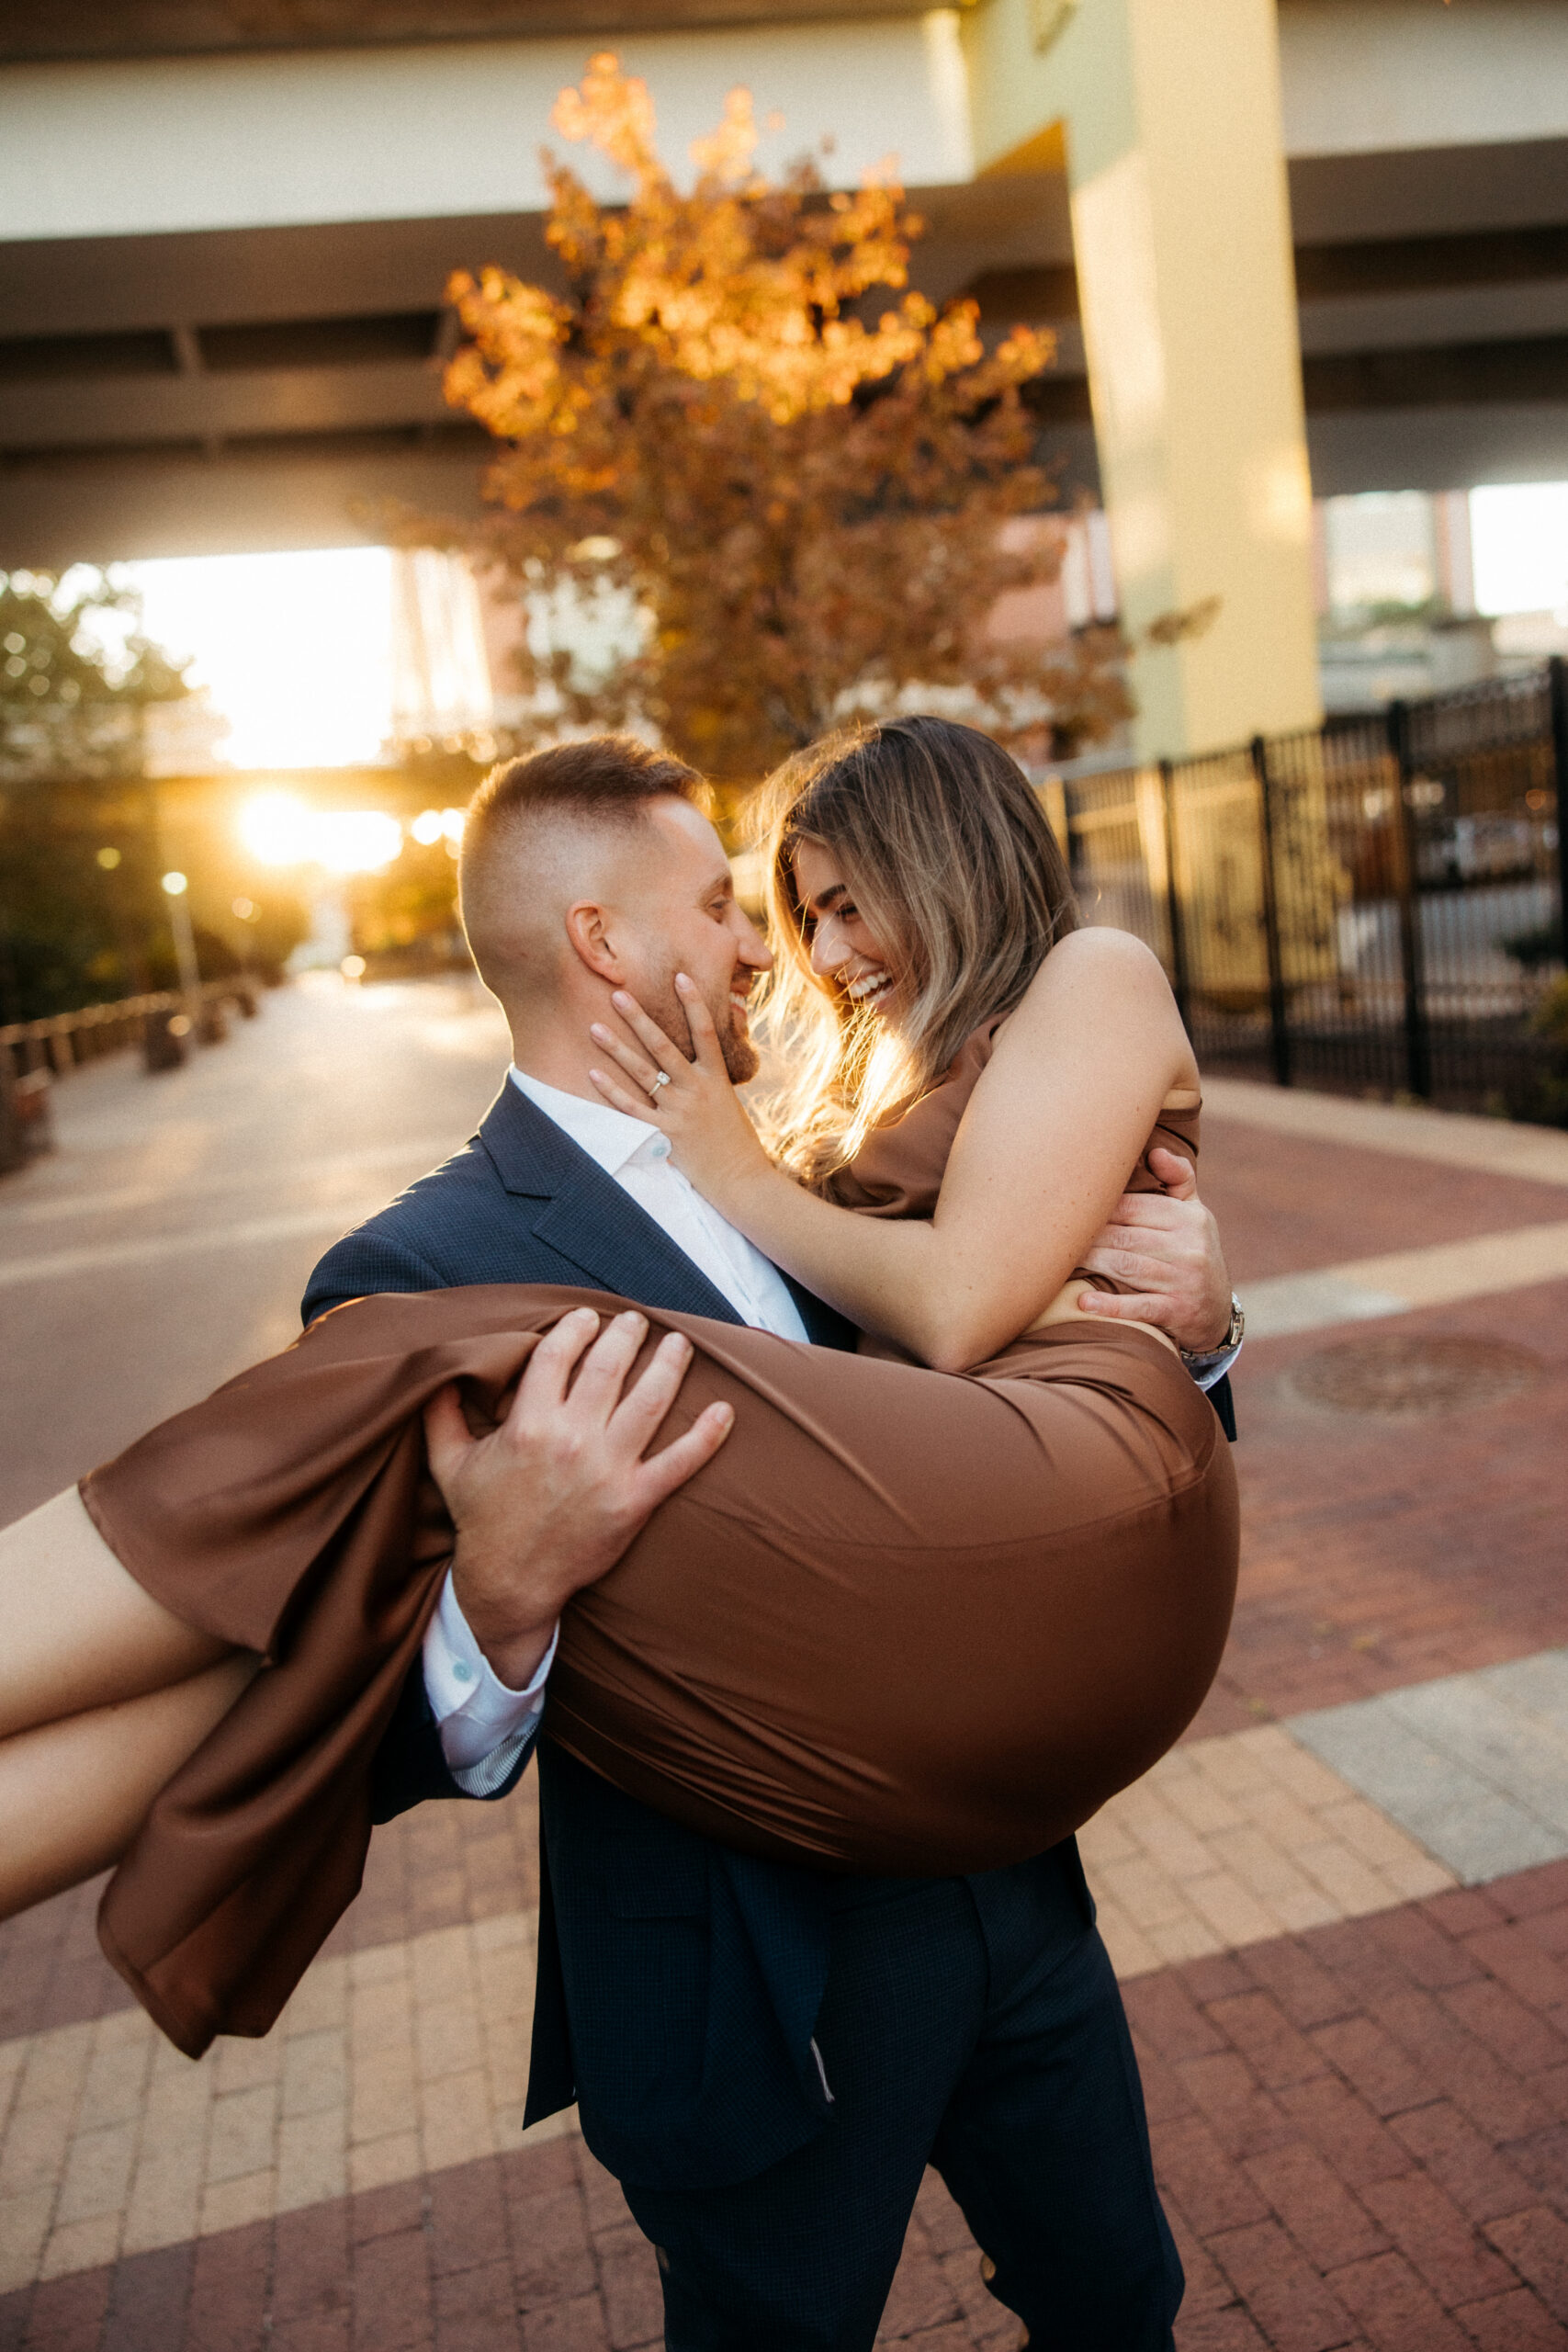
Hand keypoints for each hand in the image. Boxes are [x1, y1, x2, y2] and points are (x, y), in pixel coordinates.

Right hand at [422, 1306, 733, 1687]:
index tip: (587, 1317)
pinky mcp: (635, 1502)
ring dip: (669, 1366)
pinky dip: (707, 1436)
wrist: (510, 1583)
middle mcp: (572, 1441)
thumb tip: (438, 1375)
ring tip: (680, 1344)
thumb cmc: (482, 1521)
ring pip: (649, 1403)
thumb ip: (442, 1415)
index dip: (574, 1329)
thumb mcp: (449, 1465)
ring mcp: (607, 1471)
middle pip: (608, 1370)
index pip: (556, 1357)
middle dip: (626, 1337)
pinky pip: (680, 1463)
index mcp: (528, 1425)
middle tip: (636, 1321)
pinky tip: (725, 1411)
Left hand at [588, 979, 774, 1207]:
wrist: (742, 1181)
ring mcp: (679, 1111)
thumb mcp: (728, 1103)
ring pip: (642, 1072)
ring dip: (616, 1048)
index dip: (693, 1002)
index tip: (680, 975)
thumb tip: (699, 1058)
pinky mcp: (663, 1134)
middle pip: (663, 1045)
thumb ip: (710, 1080)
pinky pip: (631, 1108)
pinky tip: (593, 1073)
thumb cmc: (736, 1144)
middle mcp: (697, 1089)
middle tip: (618, 993)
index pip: (705, 1031)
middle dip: (638, 1018)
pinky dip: (611, 1090)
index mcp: (717, 1078)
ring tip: (594, 1026)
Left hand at [1074, 1148, 1232, 1351]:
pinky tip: (1084, 1303)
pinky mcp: (1177, 1310)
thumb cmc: (1193, 1251)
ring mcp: (1184, 1280)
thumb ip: (1179, 1179)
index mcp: (1189, 1218)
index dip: (1098, 1209)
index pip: (1133, 1207)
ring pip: (1127, 1267)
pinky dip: (1111, 1306)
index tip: (1068, 1212)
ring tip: (1061, 1263)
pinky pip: (1140, 1306)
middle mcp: (1189, 1247)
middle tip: (1054, 1238)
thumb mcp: (1195, 1214)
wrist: (1218, 1310)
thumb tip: (1155, 1150)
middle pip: (1124, 1236)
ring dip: (1091, 1264)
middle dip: (1088, 1238)